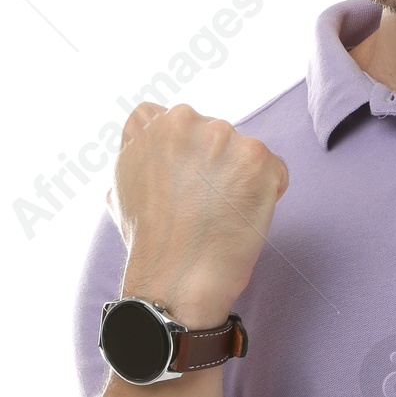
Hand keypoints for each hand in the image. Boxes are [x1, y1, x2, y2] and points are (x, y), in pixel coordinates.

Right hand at [107, 102, 287, 325]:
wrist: (175, 277)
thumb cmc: (148, 240)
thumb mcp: (121, 184)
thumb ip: (141, 154)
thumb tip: (153, 147)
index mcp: (148, 122)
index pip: (176, 122)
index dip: (185, 156)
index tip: (183, 184)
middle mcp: (183, 119)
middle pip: (216, 135)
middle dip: (216, 165)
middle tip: (204, 204)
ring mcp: (221, 136)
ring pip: (245, 152)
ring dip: (242, 178)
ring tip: (221, 212)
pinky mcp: (256, 157)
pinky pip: (274, 169)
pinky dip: (267, 192)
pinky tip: (242, 216)